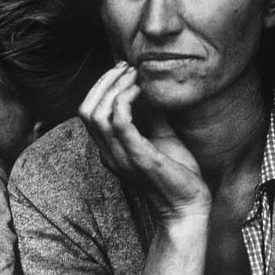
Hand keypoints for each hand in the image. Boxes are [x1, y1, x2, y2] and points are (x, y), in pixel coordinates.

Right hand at [79, 62, 210, 223]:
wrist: (188, 206)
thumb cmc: (176, 175)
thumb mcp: (161, 138)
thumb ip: (151, 115)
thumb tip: (150, 88)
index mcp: (110, 149)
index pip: (88, 113)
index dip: (101, 87)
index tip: (123, 70)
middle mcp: (109, 153)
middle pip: (85, 109)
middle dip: (104, 81)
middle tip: (126, 67)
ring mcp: (120, 156)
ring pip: (96, 113)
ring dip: (113, 86)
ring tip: (133, 74)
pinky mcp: (138, 157)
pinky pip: (119, 122)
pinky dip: (126, 99)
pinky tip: (141, 90)